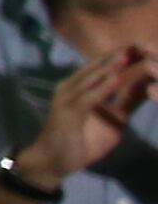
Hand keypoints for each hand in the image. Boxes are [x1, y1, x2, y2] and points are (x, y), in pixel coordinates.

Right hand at [12, 40, 156, 195]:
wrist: (55, 161)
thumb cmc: (83, 141)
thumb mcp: (114, 119)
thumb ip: (127, 101)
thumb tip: (148, 85)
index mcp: (81, 86)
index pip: (104, 66)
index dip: (123, 55)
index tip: (144, 46)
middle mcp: (72, 86)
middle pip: (98, 67)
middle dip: (119, 55)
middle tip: (140, 42)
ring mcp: (67, 97)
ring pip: (92, 78)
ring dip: (111, 67)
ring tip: (128, 55)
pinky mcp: (67, 111)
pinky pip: (88, 97)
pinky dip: (103, 87)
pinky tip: (117, 78)